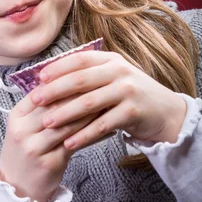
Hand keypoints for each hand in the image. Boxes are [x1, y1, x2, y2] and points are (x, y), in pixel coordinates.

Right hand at [0, 90, 99, 201]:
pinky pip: (75, 144)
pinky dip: (92, 135)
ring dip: (89, 114)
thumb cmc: (28, 149)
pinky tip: (107, 128)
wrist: (18, 186)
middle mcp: (22, 130)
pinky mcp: (49, 163)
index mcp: (17, 115)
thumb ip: (44, 105)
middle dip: (81, 95)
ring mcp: (34, 147)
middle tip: (103, 85)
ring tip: (108, 105)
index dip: (66, 82)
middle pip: (55, 106)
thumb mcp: (27, 125)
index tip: (88, 74)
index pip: (43, 91)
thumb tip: (71, 80)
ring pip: (67, 124)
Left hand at [31, 50, 187, 151]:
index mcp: (110, 60)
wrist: (165, 111)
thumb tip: (49, 80)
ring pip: (89, 102)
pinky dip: (84, 135)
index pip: (79, 59)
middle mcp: (119, 71)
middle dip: (54, 91)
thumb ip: (88, 76)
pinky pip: (103, 125)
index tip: (38, 78)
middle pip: (80, 80)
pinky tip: (69, 143)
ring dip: (65, 113)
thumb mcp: (112, 77)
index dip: (57, 68)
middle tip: (35, 101)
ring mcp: (127, 91)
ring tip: (47, 123)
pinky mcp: (133, 112)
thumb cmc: (130, 94)